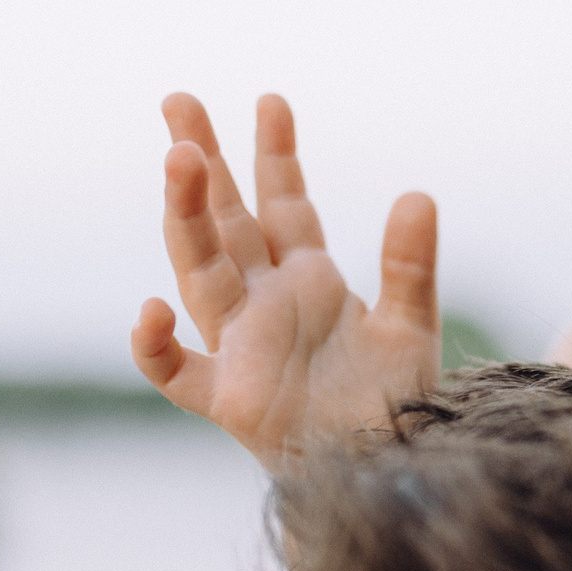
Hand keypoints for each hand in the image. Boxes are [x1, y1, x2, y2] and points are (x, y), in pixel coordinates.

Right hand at [130, 93, 441, 464]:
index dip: (276, 155)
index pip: (282, 205)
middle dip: (202, 163)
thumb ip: (410, 264)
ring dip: (186, 216)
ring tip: (181, 159)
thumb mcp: (413, 326)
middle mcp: (264, 305)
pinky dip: (156, 345)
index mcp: (306, 281)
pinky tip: (153, 308)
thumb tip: (418, 194)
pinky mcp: (227, 400)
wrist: (387, 470)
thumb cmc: (394, 404)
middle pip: (223, 222)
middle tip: (179, 100)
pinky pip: (175, 372)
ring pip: (198, 271)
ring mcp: (240, 347)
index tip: (270, 101)